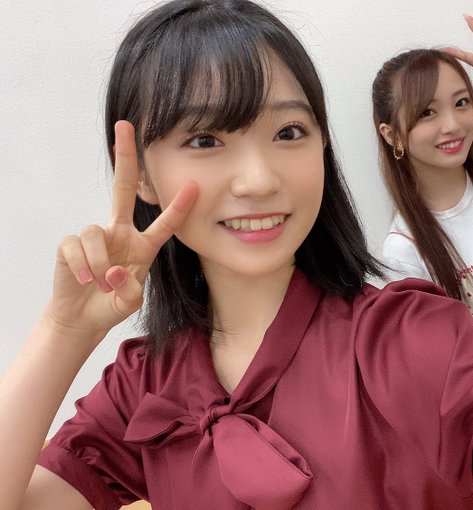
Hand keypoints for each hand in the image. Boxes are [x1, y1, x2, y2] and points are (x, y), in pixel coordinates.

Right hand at [46, 121, 198, 341]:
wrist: (81, 318)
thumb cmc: (110, 304)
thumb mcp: (130, 301)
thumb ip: (130, 290)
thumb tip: (115, 270)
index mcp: (143, 245)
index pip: (165, 223)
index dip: (179, 206)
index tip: (194, 185)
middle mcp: (120, 233)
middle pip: (123, 188)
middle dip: (125, 157)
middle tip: (124, 126)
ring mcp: (95, 237)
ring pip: (95, 232)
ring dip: (100, 262)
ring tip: (101, 284)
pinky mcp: (70, 245)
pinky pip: (76, 246)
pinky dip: (83, 266)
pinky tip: (85, 280)